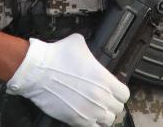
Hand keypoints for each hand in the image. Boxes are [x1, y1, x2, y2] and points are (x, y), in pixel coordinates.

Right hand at [6, 34, 128, 125]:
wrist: (38, 71)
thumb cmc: (58, 55)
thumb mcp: (79, 43)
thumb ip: (91, 52)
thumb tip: (90, 55)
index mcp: (105, 80)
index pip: (124, 94)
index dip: (119, 91)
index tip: (114, 89)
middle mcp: (101, 98)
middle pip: (117, 109)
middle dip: (112, 103)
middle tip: (104, 98)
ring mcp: (89, 111)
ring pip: (108, 121)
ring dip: (104, 115)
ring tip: (96, 108)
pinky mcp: (76, 120)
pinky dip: (93, 123)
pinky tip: (87, 115)